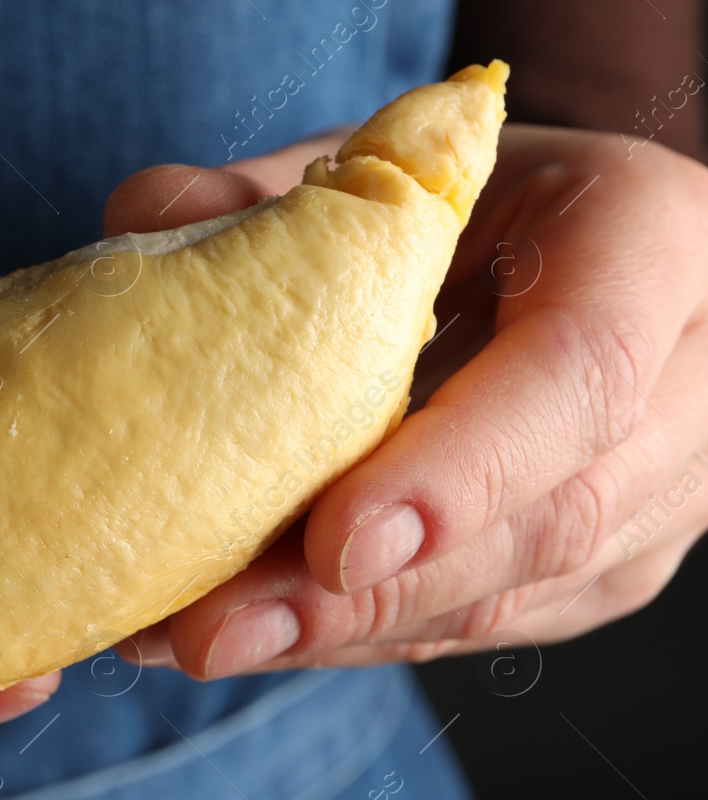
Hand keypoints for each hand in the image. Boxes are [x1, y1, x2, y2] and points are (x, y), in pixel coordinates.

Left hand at [103, 124, 707, 676]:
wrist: (566, 252)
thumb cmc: (468, 195)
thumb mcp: (389, 160)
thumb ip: (273, 192)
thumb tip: (146, 216)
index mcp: (650, 241)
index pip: (578, 372)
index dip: (459, 469)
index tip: (335, 542)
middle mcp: (688, 382)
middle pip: (546, 521)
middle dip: (368, 596)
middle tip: (213, 630)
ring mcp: (657, 496)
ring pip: (506, 599)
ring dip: (338, 635)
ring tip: (187, 640)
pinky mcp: (601, 570)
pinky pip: (474, 625)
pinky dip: (349, 637)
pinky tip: (237, 633)